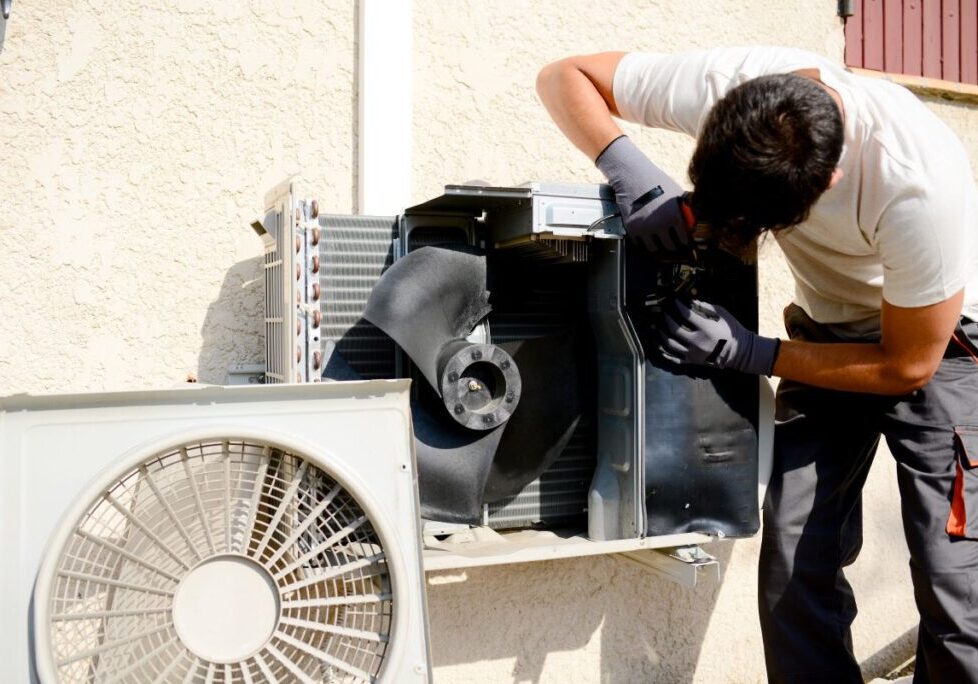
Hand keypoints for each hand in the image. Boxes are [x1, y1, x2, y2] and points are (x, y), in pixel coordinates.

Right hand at [595, 135, 691, 252]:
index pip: (685, 240)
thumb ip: (686, 212)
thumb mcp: (677, 195)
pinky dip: (648, 247)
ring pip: (656, 250)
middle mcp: (660, 223)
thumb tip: (694, 226)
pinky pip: (642, 246)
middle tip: (679, 255)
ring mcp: (645, 227)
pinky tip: (653, 245)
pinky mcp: (632, 229)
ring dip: (662, 252)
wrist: (632, 176)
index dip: (689, 247)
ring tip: (666, 252)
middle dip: (676, 252)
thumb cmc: (657, 182)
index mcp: (675, 215)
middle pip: (671, 248)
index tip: (690, 251)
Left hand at [657, 299, 780, 375]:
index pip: (686, 315)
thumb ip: (705, 307)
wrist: (739, 352)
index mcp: (707, 329)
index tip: (674, 301)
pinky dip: (663, 351)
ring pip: (670, 344)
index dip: (678, 306)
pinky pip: (672, 358)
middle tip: (663, 312)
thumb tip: (689, 300)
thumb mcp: (722, 314)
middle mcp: (698, 342)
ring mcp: (693, 354)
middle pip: (674, 329)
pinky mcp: (691, 362)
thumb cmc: (731, 330)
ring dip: (661, 333)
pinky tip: (658, 344)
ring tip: (657, 326)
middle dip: (666, 318)